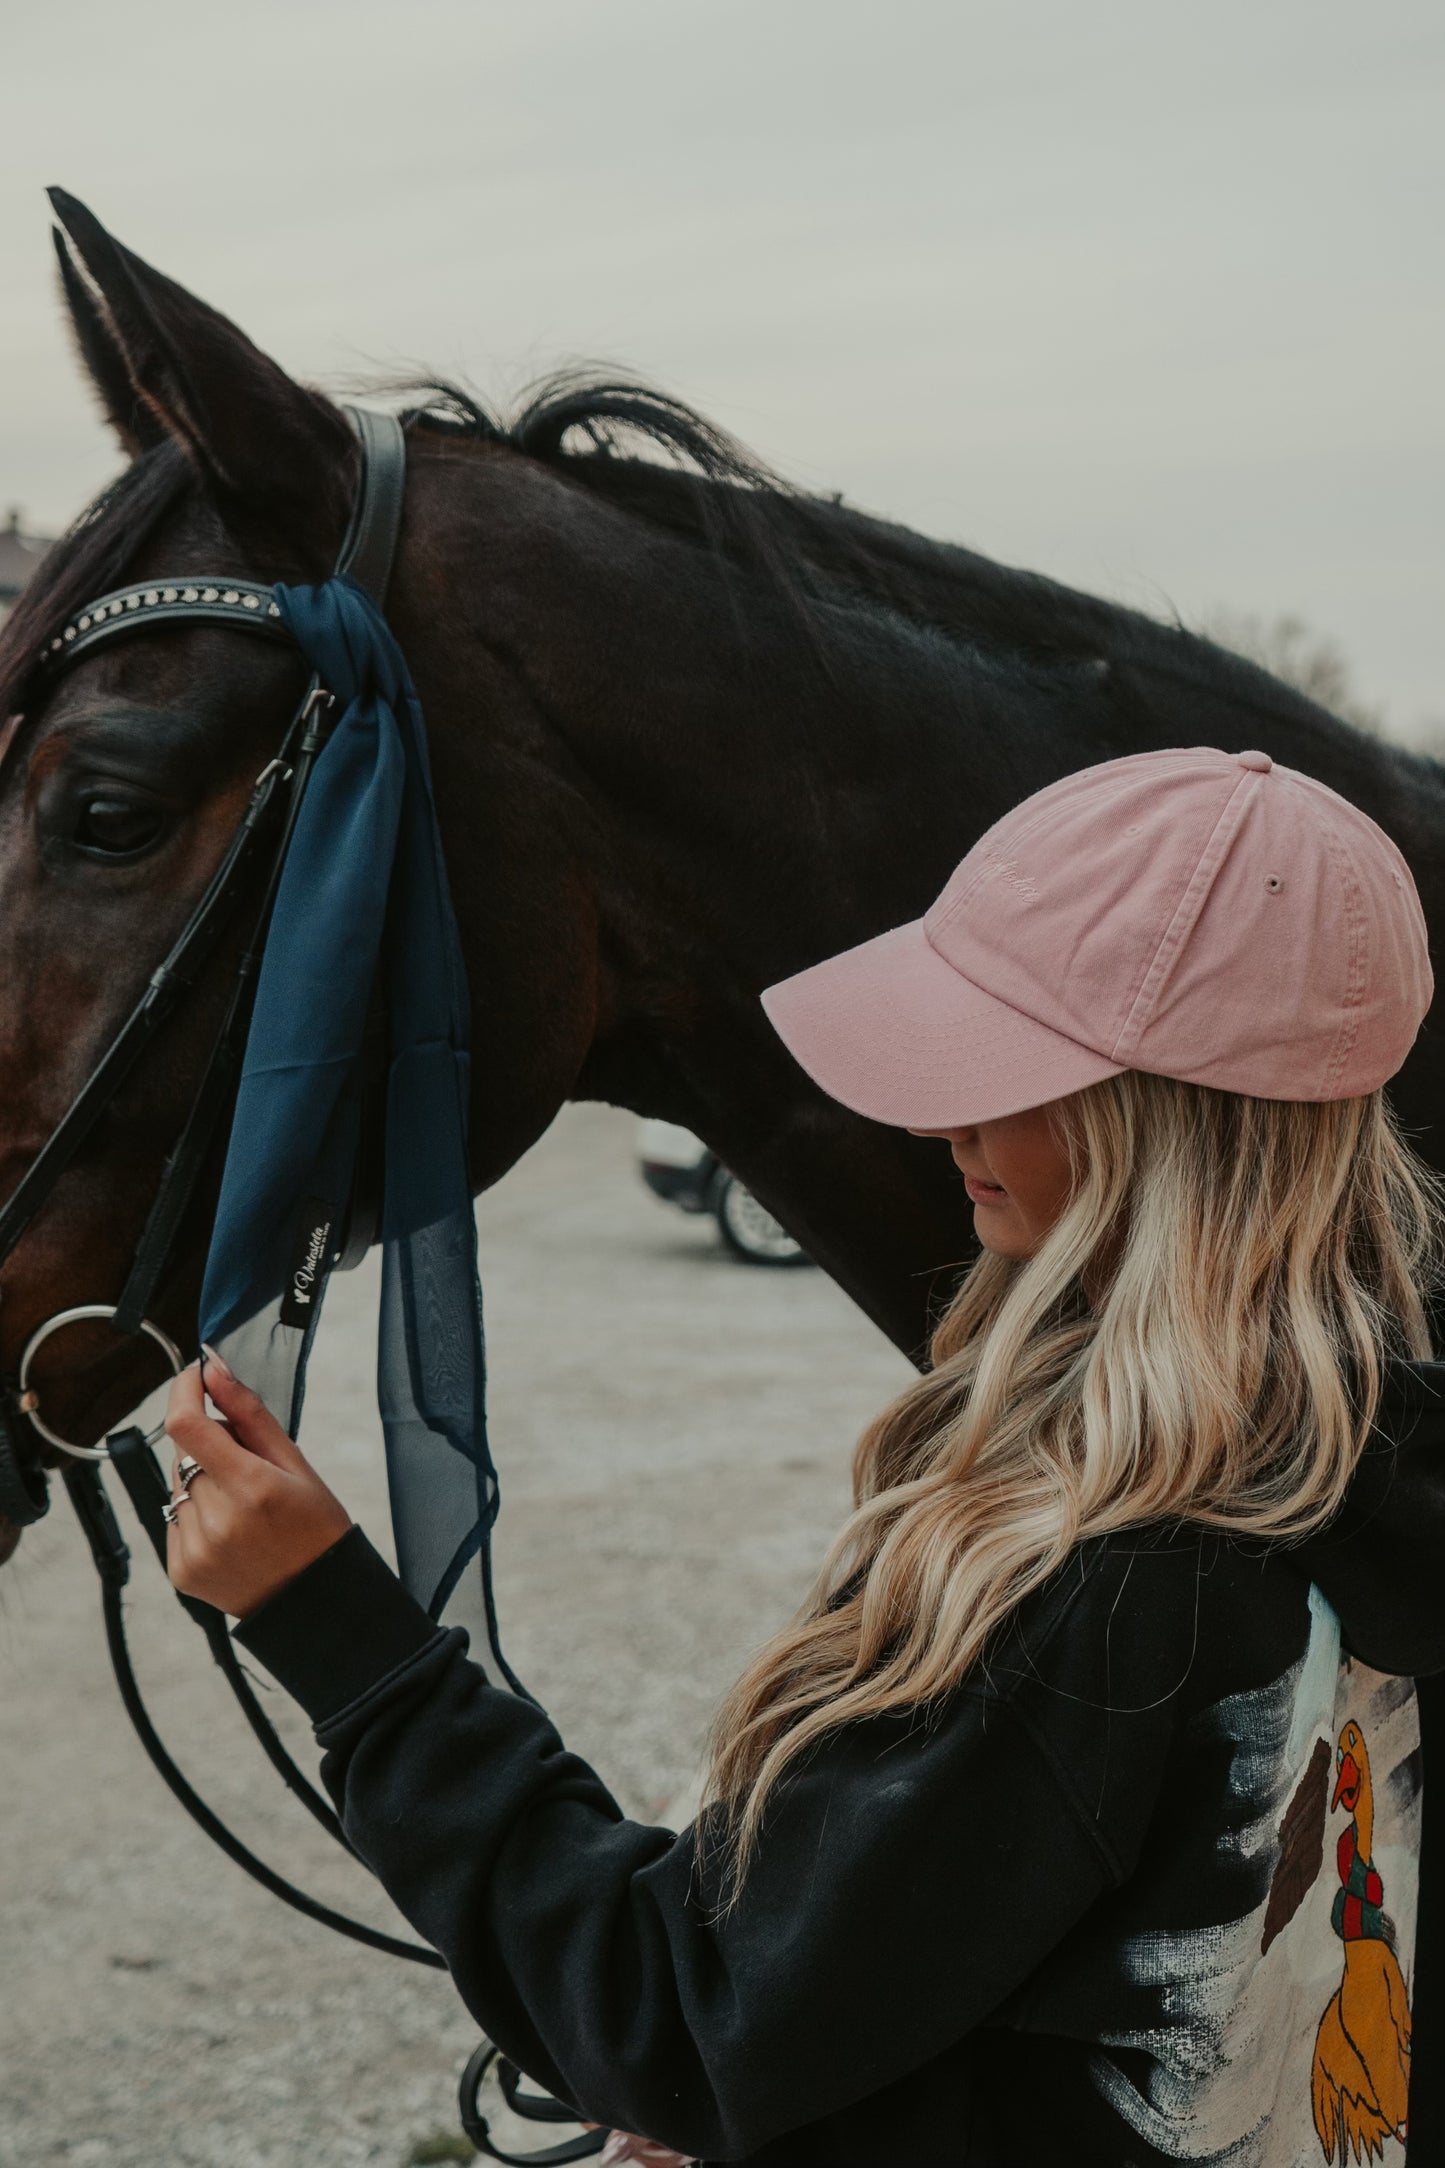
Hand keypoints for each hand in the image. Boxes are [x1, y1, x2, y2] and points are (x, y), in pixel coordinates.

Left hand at [165, 1348, 352, 1619]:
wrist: (313, 1600)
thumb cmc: (315, 1527)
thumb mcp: (295, 1463)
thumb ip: (248, 1413)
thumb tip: (213, 1368)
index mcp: (252, 1488)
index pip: (186, 1425)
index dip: (183, 1391)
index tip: (195, 1377)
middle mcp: (217, 1520)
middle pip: (184, 1453)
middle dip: (207, 1443)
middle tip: (243, 1463)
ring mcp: (195, 1549)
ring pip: (176, 1485)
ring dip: (199, 1480)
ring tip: (240, 1505)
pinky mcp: (180, 1570)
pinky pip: (173, 1519)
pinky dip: (194, 1513)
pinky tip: (228, 1530)